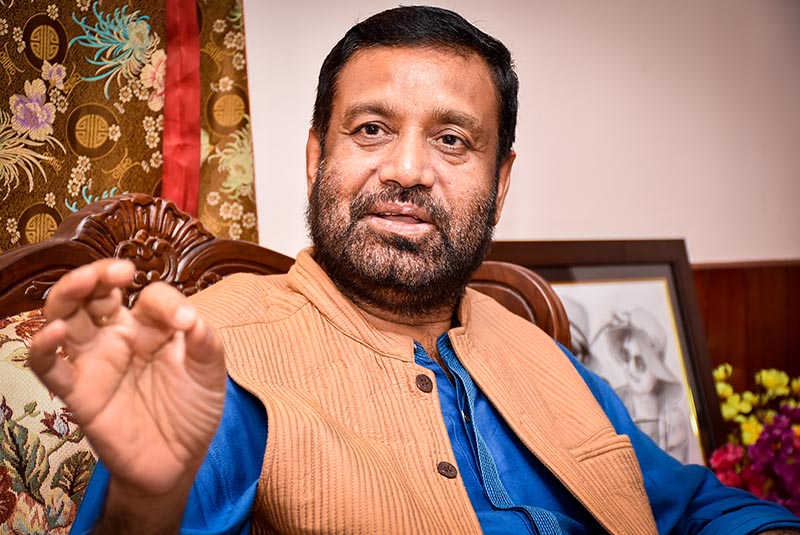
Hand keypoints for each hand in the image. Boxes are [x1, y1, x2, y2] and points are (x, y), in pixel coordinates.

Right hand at [28, 259, 225, 508]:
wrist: (180, 461)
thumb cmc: (194, 409)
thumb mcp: (210, 372)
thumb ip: (205, 341)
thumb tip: (189, 318)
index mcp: (152, 326)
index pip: (151, 297)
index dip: (166, 303)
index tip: (185, 323)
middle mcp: (119, 337)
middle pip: (94, 293)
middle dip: (99, 274)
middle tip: (117, 270)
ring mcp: (96, 362)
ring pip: (65, 317)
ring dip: (67, 294)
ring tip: (83, 282)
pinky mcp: (79, 393)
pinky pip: (48, 367)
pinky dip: (42, 348)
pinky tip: (53, 332)